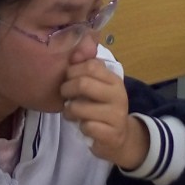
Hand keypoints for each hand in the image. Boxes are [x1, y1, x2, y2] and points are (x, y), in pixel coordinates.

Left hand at [60, 53, 146, 168]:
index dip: (73, 71)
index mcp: (114, 80)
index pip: (90, 65)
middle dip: (66, 90)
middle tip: (65, 96)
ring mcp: (116, 116)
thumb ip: (86, 65)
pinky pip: (86, 127)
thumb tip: (78, 47)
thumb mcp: (97, 85)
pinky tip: (84, 126)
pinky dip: (80, 127)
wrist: (119, 137)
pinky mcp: (112, 134)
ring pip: (79, 107)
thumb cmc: (102, 107)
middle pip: (83, 84)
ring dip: (69, 111)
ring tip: (71, 113)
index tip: (69, 79)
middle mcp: (118, 95)